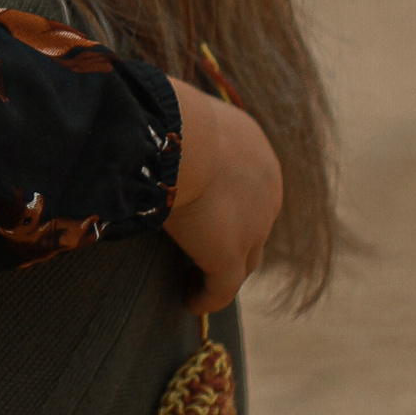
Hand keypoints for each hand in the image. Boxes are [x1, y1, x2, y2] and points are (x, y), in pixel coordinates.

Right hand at [165, 81, 282, 313]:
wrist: (181, 137)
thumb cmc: (169, 115)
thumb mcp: (181, 113)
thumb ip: (178, 127)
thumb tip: (149, 123)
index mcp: (256, 152)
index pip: (249, 186)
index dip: (231, 202)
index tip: (203, 212)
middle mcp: (266, 191)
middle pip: (255, 226)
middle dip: (235, 240)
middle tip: (203, 251)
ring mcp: (253, 227)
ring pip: (245, 259)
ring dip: (223, 271)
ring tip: (196, 281)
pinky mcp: (230, 256)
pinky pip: (222, 288)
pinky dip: (207, 297)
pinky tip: (189, 301)